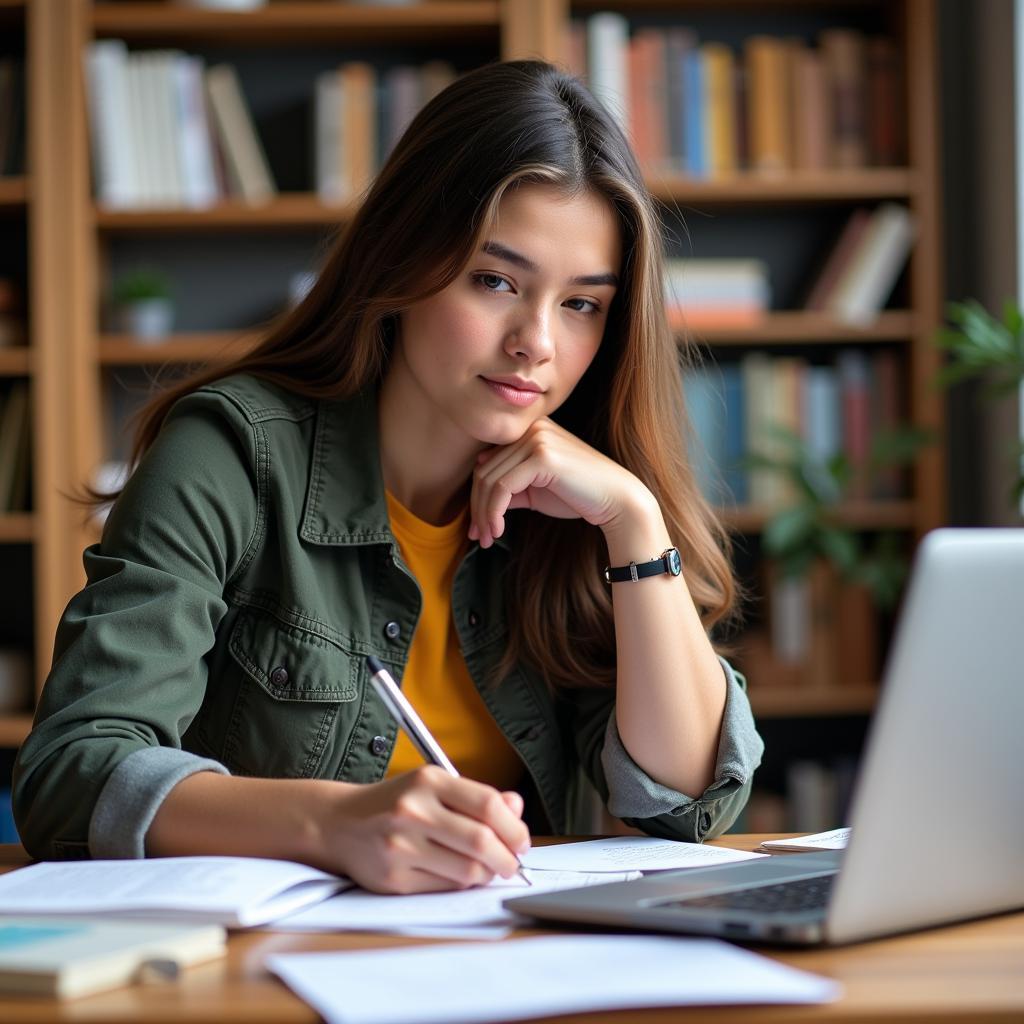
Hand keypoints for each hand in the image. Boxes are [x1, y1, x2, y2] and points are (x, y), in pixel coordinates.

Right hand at [322, 766, 530, 893]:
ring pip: (467, 870)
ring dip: (487, 874)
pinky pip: (444, 888)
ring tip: (486, 868)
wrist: (339, 823)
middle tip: (512, 862)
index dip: (514, 827)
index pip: (487, 804)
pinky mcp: (393, 879)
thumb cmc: (395, 803)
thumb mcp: (433, 786)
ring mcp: (401, 846)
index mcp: (428, 780)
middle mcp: (413, 811)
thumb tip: (516, 808)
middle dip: (507, 857)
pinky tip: (457, 874)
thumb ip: (476, 797)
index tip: (521, 840)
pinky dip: (460, 884)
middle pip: (481, 841)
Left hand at [468, 418, 653, 547]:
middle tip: (478, 537)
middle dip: (477, 509)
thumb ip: (509, 488)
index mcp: (530, 430)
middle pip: (484, 471)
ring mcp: (537, 439)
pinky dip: (494, 512)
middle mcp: (532, 428)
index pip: (487, 462)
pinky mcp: (542, 456)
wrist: (617, 500)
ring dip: (484, 515)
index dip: (477, 496)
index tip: (476, 527)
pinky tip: (499, 530)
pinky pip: (503, 487)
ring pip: (490, 480)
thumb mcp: (535, 491)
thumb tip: (478, 501)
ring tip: (487, 538)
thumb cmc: (579, 496)